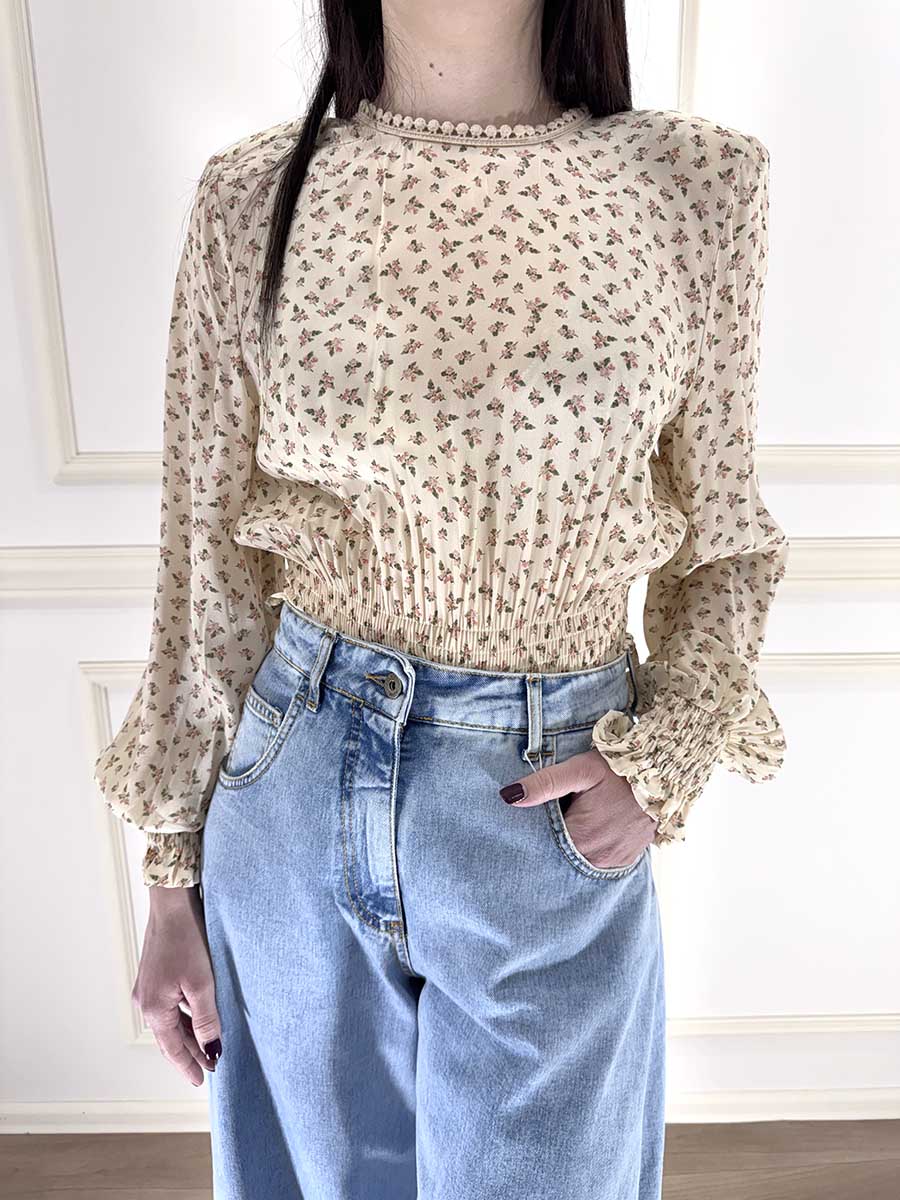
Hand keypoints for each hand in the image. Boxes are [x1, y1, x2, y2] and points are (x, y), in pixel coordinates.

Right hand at [131, 885, 221, 1085]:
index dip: (188, 1066)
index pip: (173, 1049)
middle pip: (170, 1037)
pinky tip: (198, 1018)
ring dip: (188, 1035)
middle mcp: (146, 1001)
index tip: (201, 1081)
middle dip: (189, 1053)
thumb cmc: (186, 940)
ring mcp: (149, 988)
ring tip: (207, 1047)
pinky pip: (170, 1006)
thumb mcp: (202, 983)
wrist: (171, 904)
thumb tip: (210, 1050)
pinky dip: (184, 1017)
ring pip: (171, 1021)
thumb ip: (206, 1020)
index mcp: (155, 1009)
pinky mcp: (155, 975)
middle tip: (208, 1068)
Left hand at [499, 748, 656, 869]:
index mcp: (582, 836)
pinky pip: (597, 863)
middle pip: (559, 858)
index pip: (542, 848)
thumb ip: (546, 783)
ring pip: (578, 863)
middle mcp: (597, 857)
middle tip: (548, 822)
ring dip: (568, 850)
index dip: (532, 837)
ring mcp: (613, 861)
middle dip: (549, 844)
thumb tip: (510, 796)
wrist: (666, 773)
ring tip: (569, 825)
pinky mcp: (625, 860)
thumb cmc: (620, 769)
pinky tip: (586, 834)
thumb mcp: (581, 769)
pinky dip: (587, 852)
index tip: (528, 824)